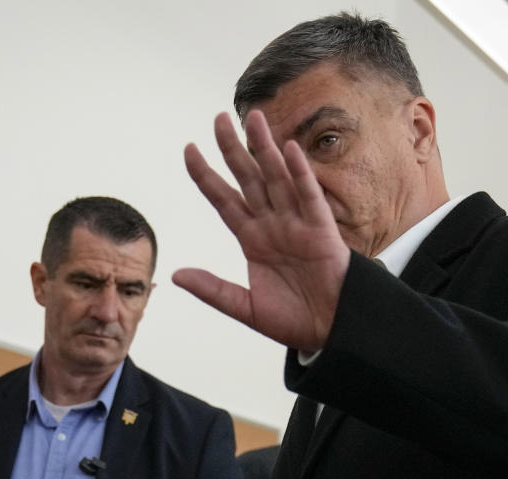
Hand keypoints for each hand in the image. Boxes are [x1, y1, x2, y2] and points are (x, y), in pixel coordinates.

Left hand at [173, 110, 349, 352]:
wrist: (331, 331)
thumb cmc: (293, 320)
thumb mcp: (245, 308)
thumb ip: (213, 289)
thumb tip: (176, 274)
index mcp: (252, 240)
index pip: (224, 200)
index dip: (206, 175)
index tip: (189, 149)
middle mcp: (272, 225)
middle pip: (248, 179)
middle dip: (233, 150)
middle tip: (218, 119)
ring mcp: (297, 224)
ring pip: (277, 179)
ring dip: (265, 149)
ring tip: (253, 118)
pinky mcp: (322, 231)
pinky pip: (310, 197)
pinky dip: (300, 174)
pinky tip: (289, 150)